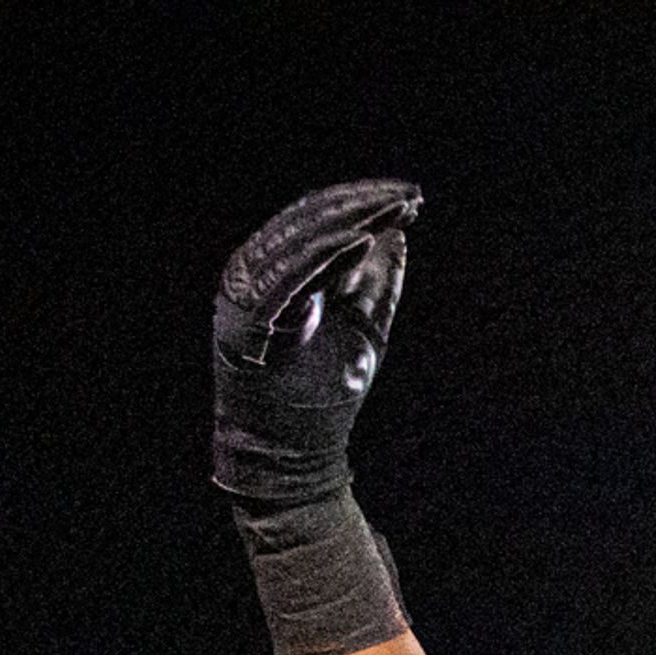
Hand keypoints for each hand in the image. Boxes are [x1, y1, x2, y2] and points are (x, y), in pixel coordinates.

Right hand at [213, 180, 422, 513]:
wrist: (292, 457)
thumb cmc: (322, 400)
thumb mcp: (364, 333)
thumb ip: (377, 288)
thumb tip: (397, 238)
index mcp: (278, 276)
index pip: (319, 222)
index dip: (364, 205)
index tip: (410, 199)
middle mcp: (254, 277)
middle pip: (310, 221)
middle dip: (364, 204)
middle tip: (408, 196)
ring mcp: (245, 295)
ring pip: (298, 239)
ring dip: (349, 220)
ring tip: (393, 210)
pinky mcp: (245, 319)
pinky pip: (287, 275)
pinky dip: (324, 256)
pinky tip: (362, 241)